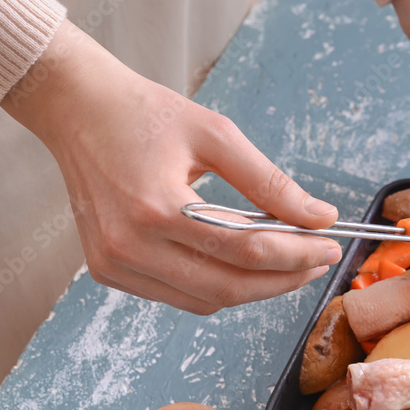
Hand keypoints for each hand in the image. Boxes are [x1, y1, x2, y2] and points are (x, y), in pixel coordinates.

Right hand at [1, 21, 341, 314]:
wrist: (77, 109)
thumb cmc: (145, 114)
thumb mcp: (216, 134)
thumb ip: (269, 182)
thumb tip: (320, 217)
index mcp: (155, 207)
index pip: (245, 250)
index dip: (297, 254)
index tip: (331, 247)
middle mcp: (129, 245)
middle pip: (228, 287)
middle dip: (283, 280)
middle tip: (318, 262)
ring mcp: (114, 263)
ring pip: (205, 300)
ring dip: (253, 289)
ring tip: (287, 262)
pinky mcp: (108, 270)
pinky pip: (178, 296)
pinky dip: (217, 287)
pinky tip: (241, 263)